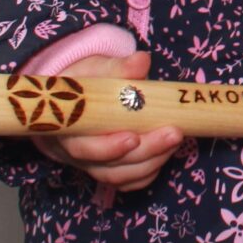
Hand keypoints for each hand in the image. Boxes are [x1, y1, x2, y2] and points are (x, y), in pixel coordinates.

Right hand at [33, 52, 182, 192]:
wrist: (74, 99)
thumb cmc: (83, 84)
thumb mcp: (95, 69)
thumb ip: (118, 67)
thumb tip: (141, 61)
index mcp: (66, 129)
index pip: (83, 148)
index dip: (109, 147)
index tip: (134, 136)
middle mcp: (76, 154)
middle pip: (108, 167)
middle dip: (145, 152)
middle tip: (174, 133)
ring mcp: (92, 165)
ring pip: (120, 177)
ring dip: (152, 162)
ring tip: (176, 139)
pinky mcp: (106, 169)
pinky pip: (126, 181)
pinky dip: (148, 173)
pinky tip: (166, 154)